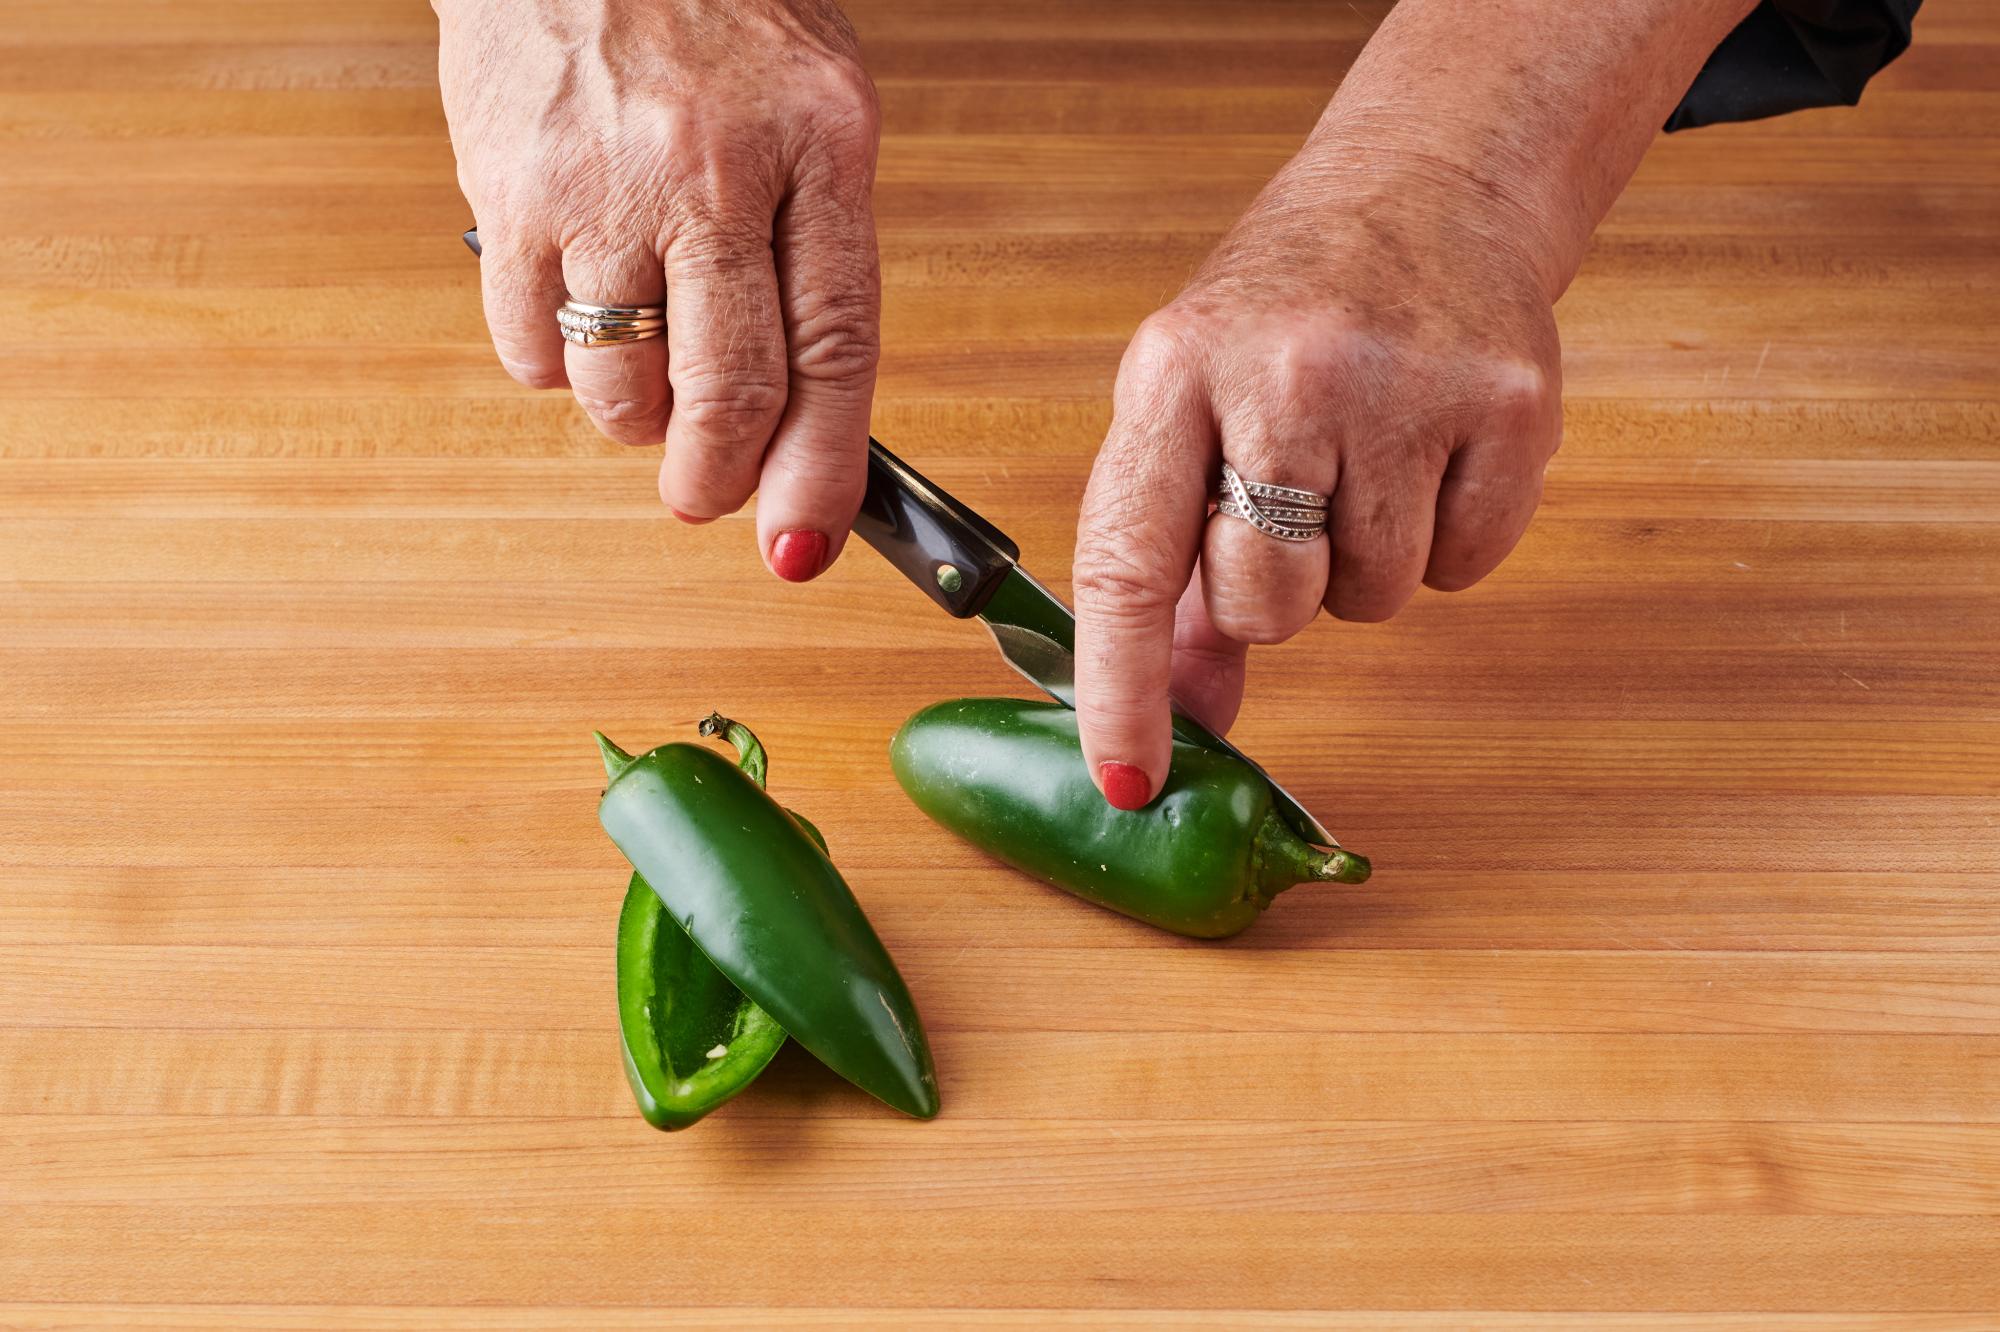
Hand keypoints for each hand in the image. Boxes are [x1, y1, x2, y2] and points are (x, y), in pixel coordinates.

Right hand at [436, 0, 880, 580]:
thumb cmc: (713, 20)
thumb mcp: (814, 110)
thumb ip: (818, 253)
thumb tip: (803, 423)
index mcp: (821, 144)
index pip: (836, 346)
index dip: (820, 467)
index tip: (803, 541)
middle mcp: (715, 168)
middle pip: (728, 390)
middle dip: (717, 478)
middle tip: (706, 494)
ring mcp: (606, 183)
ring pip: (623, 389)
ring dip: (639, 421)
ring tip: (647, 371)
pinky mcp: (510, 193)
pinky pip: (533, 350)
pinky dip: (560, 368)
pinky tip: (582, 311)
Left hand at [1070, 148, 1563, 807]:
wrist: (1428, 188)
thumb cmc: (1286, 315)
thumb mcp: (1191, 408)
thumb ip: (1173, 564)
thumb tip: (1186, 715)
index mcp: (1174, 372)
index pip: (1129, 561)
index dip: (1124, 686)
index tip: (1128, 779)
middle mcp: (1284, 373)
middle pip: (1265, 605)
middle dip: (1273, 592)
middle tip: (1293, 499)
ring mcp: (1405, 385)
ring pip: (1369, 602)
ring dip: (1362, 563)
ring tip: (1365, 457)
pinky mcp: (1509, 403)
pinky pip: (1463, 571)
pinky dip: (1447, 539)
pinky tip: (1431, 453)